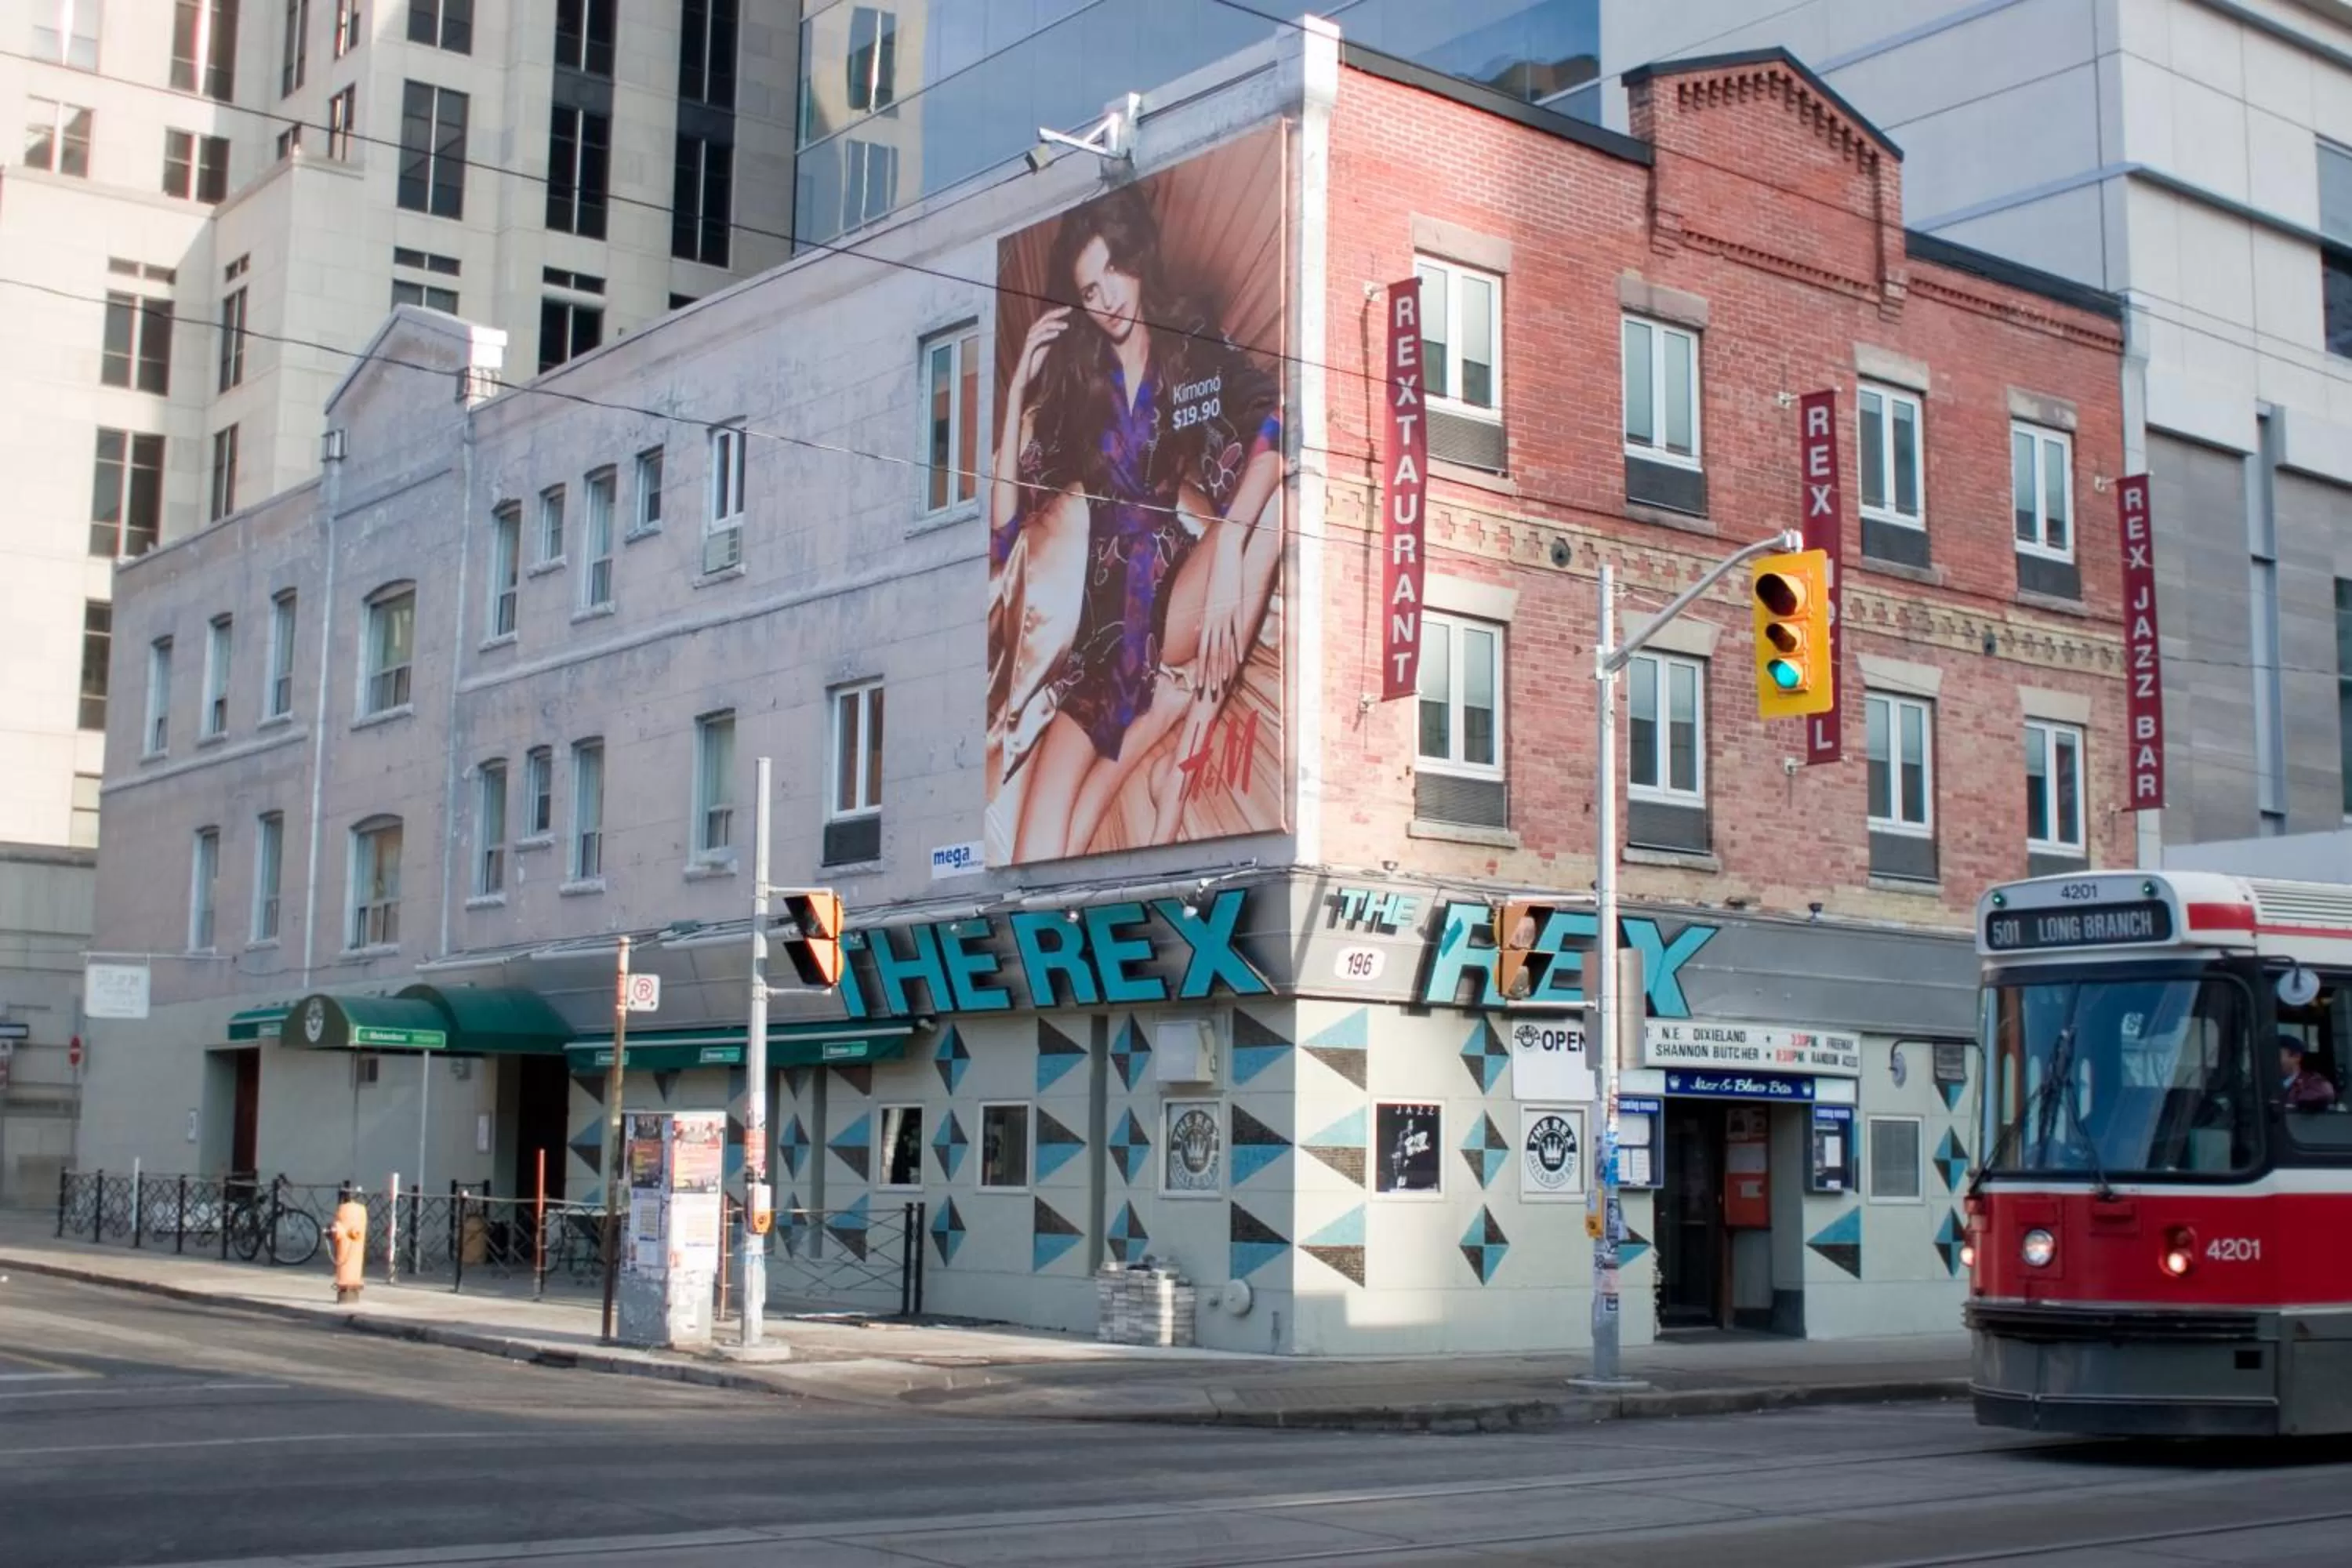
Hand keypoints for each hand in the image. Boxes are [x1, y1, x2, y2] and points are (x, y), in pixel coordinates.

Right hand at [1012, 307, 1071, 397]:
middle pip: (1045, 318)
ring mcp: (1030, 340)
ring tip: (1066, 326)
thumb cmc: (1035, 362)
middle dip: (1058, 313)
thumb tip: (1060, 331)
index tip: (1070, 308)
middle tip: (1070, 309)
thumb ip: (1051, 339)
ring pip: (1042, 327)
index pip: (1048, 318)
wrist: (1025, 376)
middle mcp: (1033, 333)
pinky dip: (1048, 335)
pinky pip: (1039, 339)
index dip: (1058, 312)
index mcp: (1037, 331)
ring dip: (1055, 325)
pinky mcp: (1029, 349)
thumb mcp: (1046, 348)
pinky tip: (1057, 334)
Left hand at [1191, 523, 1248, 704]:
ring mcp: (1225, 615)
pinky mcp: (1236, 608)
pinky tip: (1236, 664)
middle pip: (1209, 654)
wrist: (1225, 552)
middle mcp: (1212, 619)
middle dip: (1208, 676)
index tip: (1198, 685)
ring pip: (1222, 648)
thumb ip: (1206, 615)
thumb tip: (1202, 629)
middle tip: (1206, 694)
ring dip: (1222, 668)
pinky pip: (1236, 633)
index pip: (1201, 649)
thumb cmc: (1218, 574)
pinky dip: (1236, 649)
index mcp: (1205, 617)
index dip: (1200, 669)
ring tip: (1221, 685)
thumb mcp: (1209, 597)